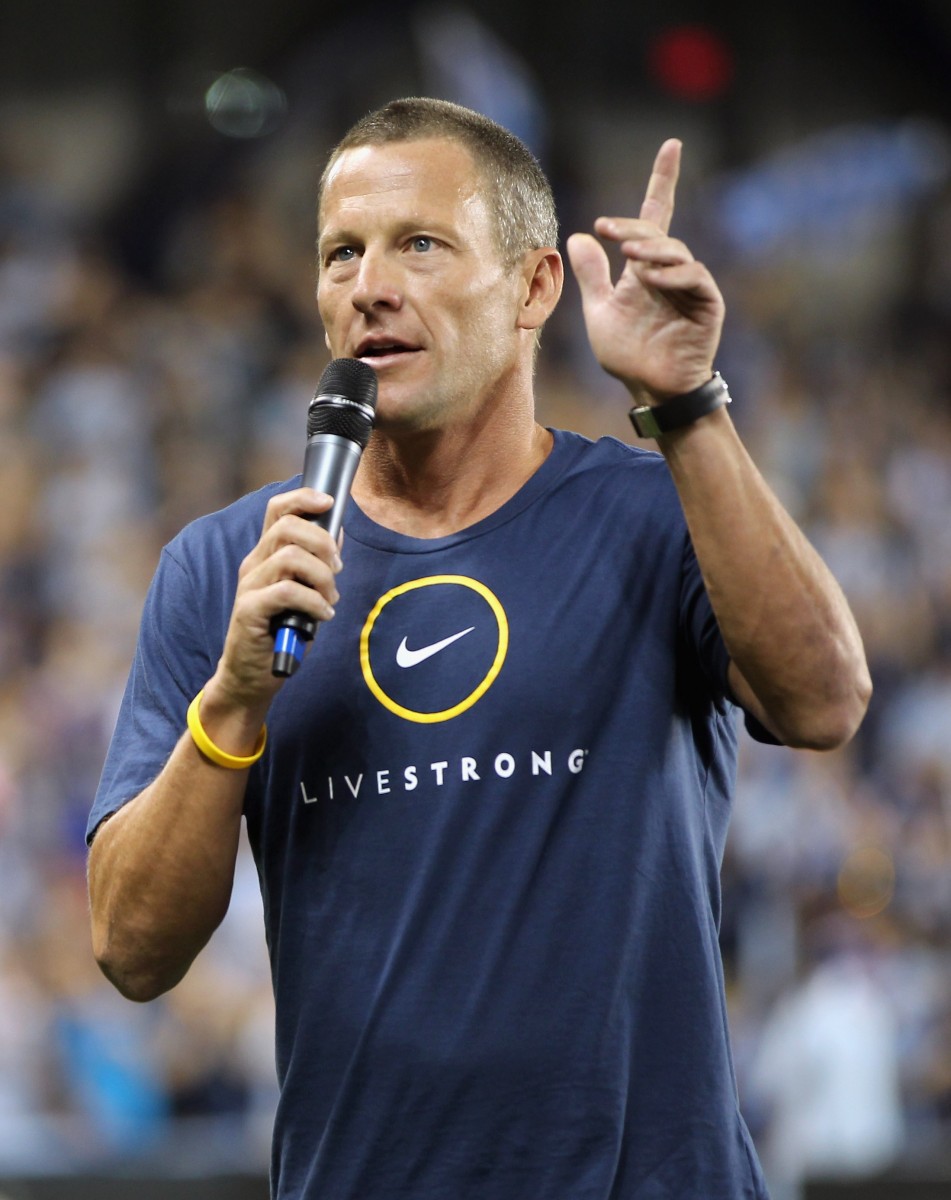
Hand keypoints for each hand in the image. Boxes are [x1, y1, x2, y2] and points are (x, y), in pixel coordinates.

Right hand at [208, 488, 341, 717]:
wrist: (252, 677)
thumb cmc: (282, 633)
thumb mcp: (305, 593)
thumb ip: (317, 565)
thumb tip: (339, 532)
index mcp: (266, 555)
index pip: (278, 510)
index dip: (304, 498)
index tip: (330, 502)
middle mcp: (254, 564)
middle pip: (288, 527)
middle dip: (323, 543)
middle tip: (337, 569)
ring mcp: (249, 586)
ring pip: (290, 557)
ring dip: (321, 577)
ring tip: (329, 600)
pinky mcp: (248, 610)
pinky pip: (287, 591)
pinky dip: (313, 602)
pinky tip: (322, 616)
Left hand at [566, 139, 724, 402]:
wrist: (651, 389)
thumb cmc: (629, 355)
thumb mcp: (600, 313)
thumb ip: (593, 276)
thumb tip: (578, 236)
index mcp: (645, 267)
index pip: (656, 215)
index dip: (662, 181)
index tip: (671, 145)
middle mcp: (670, 270)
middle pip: (657, 231)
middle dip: (633, 225)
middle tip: (605, 229)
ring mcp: (691, 286)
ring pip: (675, 252)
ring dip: (650, 249)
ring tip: (628, 256)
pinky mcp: (707, 304)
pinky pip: (694, 277)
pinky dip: (672, 274)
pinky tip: (650, 278)